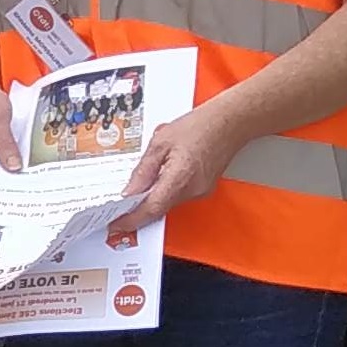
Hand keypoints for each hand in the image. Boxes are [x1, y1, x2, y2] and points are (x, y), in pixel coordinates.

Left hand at [107, 99, 239, 243]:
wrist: (230, 121)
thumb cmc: (201, 126)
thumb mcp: (160, 142)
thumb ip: (143, 170)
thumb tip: (129, 191)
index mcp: (180, 177)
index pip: (151, 208)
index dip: (131, 220)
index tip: (116, 224)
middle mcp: (192, 190)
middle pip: (159, 207)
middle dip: (138, 208)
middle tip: (118, 207)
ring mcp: (200, 192)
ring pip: (168, 202)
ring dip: (152, 197)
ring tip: (140, 183)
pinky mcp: (204, 189)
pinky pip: (178, 195)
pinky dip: (165, 191)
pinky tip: (159, 178)